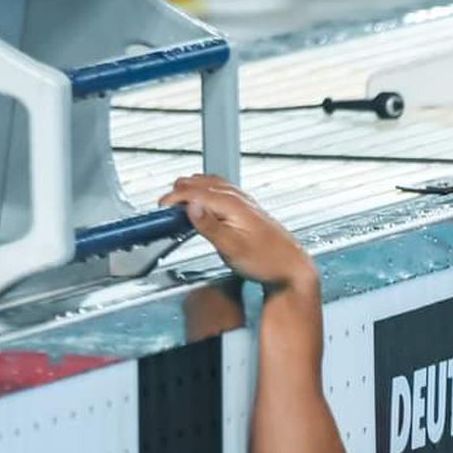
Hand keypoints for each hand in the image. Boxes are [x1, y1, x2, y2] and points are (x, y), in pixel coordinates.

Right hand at [159, 175, 315, 289]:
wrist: (292, 268)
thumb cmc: (267, 261)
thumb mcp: (231, 248)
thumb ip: (208, 225)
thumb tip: (189, 206)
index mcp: (232, 204)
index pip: (195, 192)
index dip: (174, 198)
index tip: (161, 207)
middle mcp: (240, 199)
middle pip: (202, 183)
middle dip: (180, 191)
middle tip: (164, 205)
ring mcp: (246, 203)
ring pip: (213, 184)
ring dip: (193, 188)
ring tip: (178, 198)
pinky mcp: (250, 210)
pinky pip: (223, 190)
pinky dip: (207, 190)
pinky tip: (206, 199)